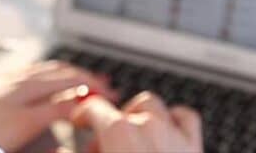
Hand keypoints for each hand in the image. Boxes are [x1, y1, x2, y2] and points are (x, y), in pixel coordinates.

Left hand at [0, 60, 115, 151]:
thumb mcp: (17, 138)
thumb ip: (45, 133)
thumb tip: (69, 121)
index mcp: (22, 115)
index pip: (68, 102)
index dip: (92, 100)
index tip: (110, 102)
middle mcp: (14, 92)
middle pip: (61, 77)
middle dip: (88, 80)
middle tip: (108, 87)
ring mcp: (3, 82)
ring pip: (46, 68)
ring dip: (71, 70)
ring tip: (88, 76)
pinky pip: (30, 67)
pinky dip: (51, 68)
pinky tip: (54, 71)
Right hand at [71, 91, 202, 152]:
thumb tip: (61, 149)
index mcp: (119, 132)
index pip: (94, 108)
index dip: (82, 114)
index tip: (79, 122)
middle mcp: (148, 126)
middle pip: (121, 110)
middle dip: (108, 124)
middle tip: (100, 147)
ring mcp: (173, 134)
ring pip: (151, 106)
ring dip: (138, 117)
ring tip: (130, 137)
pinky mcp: (194, 146)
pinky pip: (186, 118)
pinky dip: (174, 118)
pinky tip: (165, 131)